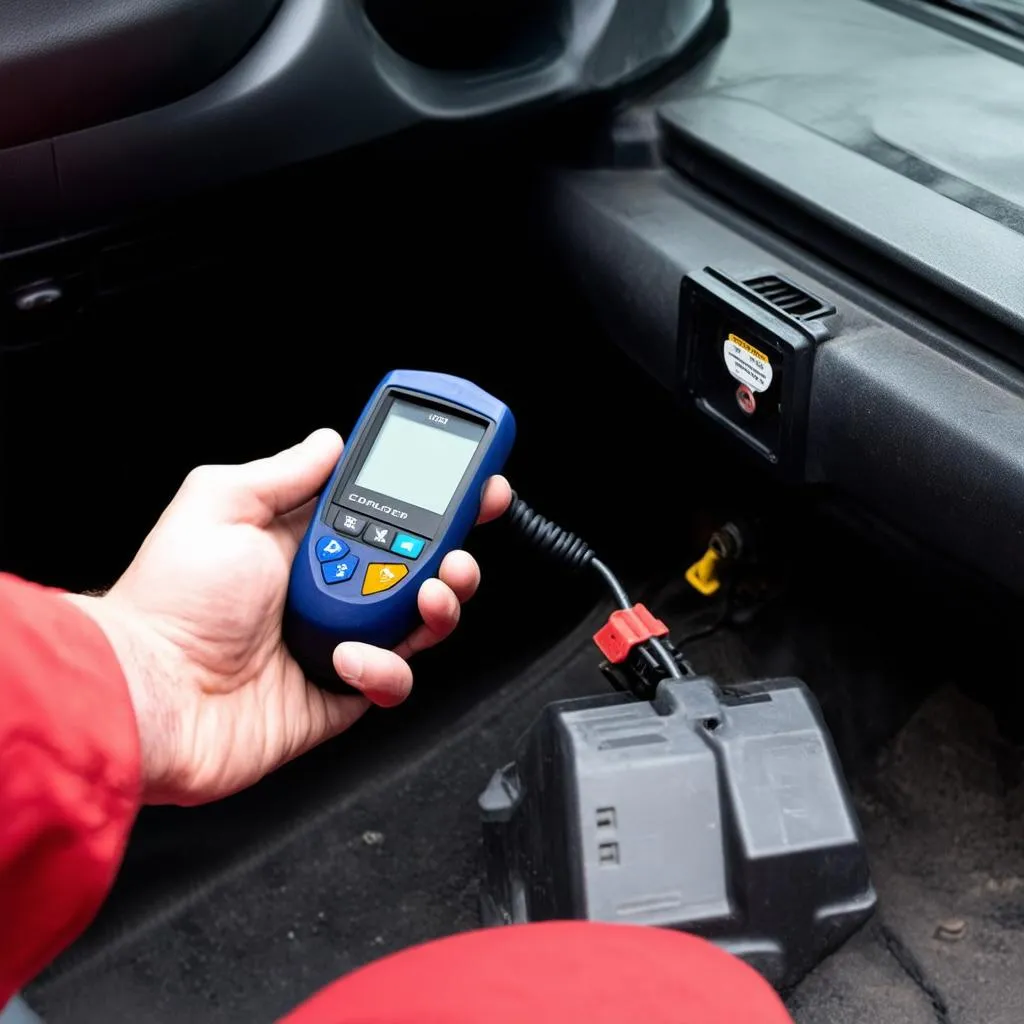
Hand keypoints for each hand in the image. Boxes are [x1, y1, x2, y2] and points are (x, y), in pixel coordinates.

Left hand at [69, 429, 509, 805]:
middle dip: (452, 553)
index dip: (431, 499)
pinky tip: (353, 657)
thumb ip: (284, 472)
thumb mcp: (221, 505)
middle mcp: (325, 591)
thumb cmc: (170, 603)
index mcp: (301, 542)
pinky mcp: (339, 695)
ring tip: (434, 592)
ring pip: (419, 623)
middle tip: (461, 547)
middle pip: (415, 568)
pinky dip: (385, 669)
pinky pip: (390, 682)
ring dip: (442, 604)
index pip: (384, 511)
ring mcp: (335, 643)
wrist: (150, 696)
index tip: (470, 484)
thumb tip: (328, 441)